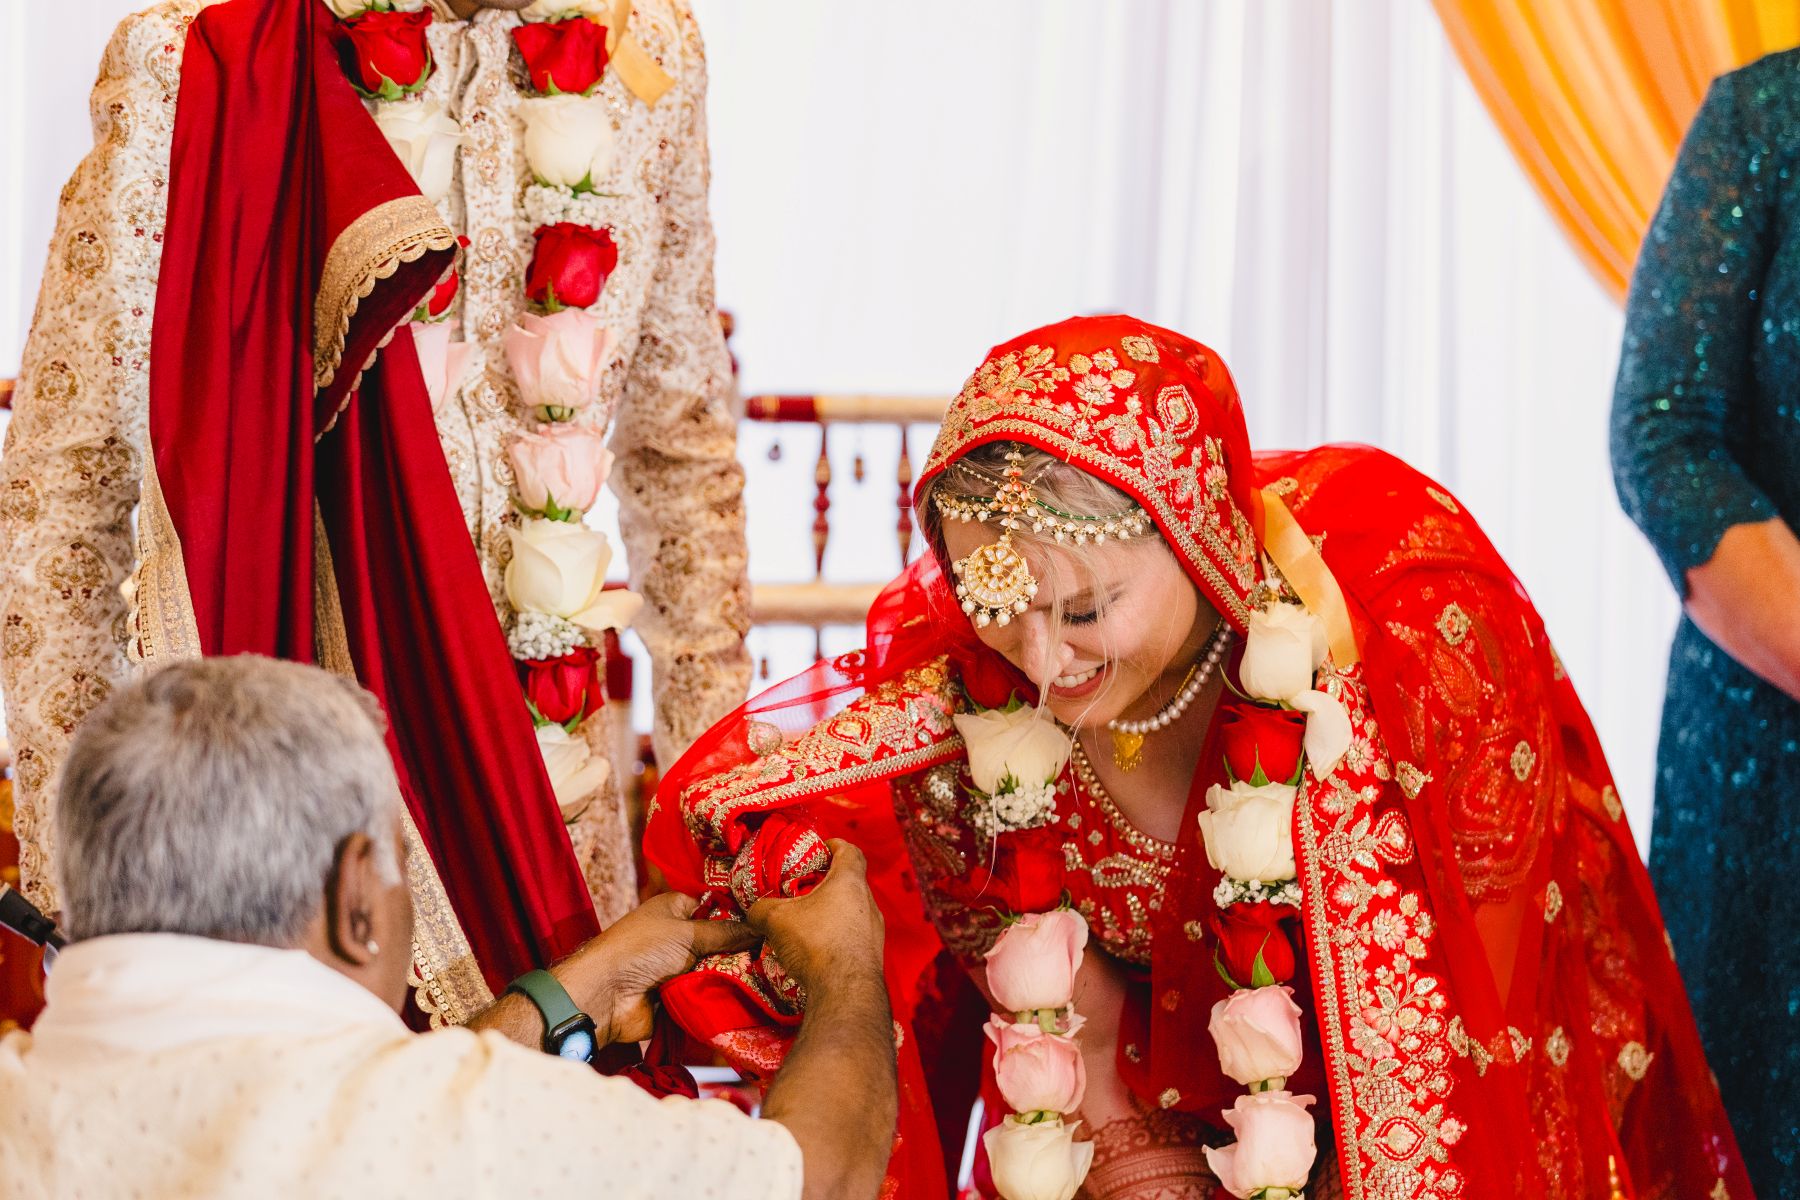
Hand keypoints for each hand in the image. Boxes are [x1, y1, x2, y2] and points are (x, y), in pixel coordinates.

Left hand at [553, 891, 757, 1044]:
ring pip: (719, 970)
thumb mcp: (687, 934)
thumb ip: (727, 932)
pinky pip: (710, 994)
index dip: (742, 914)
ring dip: (737, 975)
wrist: (606, 997)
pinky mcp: (683, 996)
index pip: (717, 907)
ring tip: (776, 974)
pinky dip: (724, 996)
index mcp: (677, 910)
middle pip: (722, 941)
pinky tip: (757, 995)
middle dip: (745, 949)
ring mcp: (681, 968)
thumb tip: (763, 925)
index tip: (773, 919)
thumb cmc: (640, 950)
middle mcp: (680, 936)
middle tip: (780, 950)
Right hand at [746, 840, 885, 998]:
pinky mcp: (872, 957)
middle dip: (828, 884)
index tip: (821, 849)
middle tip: (805, 891)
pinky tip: (817, 952)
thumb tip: (754, 912)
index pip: (850, 851)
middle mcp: (869, 904)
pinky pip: (853, 938)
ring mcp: (874, 932)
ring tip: (807, 924)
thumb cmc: (815, 943)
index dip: (835, 846)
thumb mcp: (776, 919)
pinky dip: (836, 938)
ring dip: (832, 914)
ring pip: (853, 913)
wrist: (845, 992)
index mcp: (850, 882)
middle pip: (851, 883)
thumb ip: (761, 909)